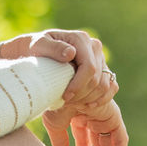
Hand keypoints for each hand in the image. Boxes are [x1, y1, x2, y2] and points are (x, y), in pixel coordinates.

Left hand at [0, 29, 118, 115]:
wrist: (38, 53)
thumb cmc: (36, 49)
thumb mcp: (38, 46)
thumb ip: (53, 48)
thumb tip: (71, 53)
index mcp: (81, 39)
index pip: (89, 67)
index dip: (79, 85)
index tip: (65, 97)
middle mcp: (94, 47)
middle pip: (97, 78)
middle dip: (82, 94)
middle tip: (65, 102)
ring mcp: (100, 58)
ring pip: (104, 85)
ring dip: (90, 99)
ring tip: (72, 104)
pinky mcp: (103, 69)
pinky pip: (111, 87)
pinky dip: (101, 99)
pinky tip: (87, 106)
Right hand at [46, 95, 128, 145]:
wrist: (63, 81)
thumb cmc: (55, 98)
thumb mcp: (55, 124)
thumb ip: (60, 141)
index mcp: (79, 115)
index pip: (85, 141)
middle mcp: (93, 115)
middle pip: (99, 144)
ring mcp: (104, 114)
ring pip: (109, 144)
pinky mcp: (113, 114)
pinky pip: (120, 137)